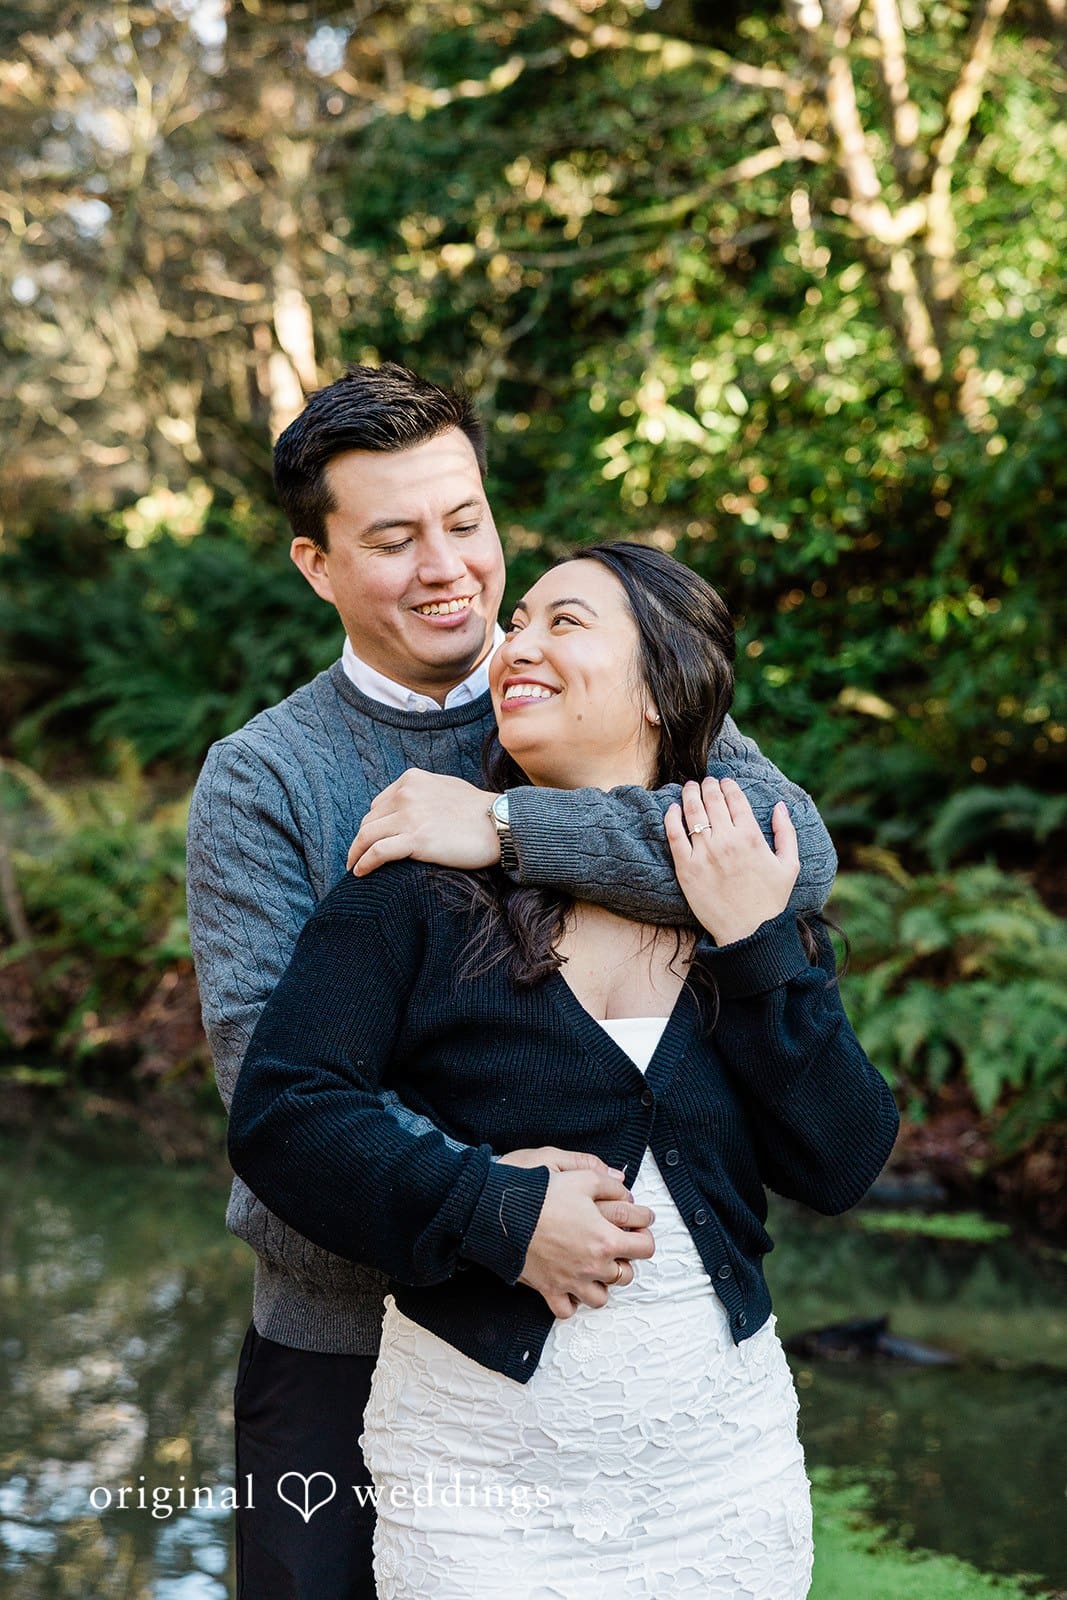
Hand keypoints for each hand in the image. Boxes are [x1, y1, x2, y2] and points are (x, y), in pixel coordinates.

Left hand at [347, 771, 499, 874]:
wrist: (501, 824)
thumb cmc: (479, 811)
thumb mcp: (445, 788)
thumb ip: (422, 794)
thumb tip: (405, 809)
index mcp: (412, 780)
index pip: (378, 804)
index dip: (372, 825)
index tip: (369, 840)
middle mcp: (407, 794)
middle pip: (369, 821)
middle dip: (361, 841)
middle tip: (357, 857)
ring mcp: (410, 816)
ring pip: (367, 836)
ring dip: (356, 854)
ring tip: (354, 867)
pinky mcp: (416, 840)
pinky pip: (378, 852)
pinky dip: (364, 863)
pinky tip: (360, 873)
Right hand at [516, 1168, 655, 1319]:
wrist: (501, 1213)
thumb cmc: (540, 1194)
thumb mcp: (581, 1178)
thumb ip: (608, 1182)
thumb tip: (625, 1187)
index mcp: (606, 1239)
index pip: (645, 1246)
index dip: (645, 1230)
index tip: (640, 1221)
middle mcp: (592, 1265)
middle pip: (626, 1275)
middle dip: (626, 1258)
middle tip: (617, 1242)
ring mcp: (571, 1281)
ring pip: (601, 1297)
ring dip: (603, 1284)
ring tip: (596, 1267)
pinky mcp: (549, 1288)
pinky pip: (567, 1309)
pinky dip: (572, 1302)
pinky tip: (572, 1286)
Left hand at [664, 777, 798, 945]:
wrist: (749, 932)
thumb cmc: (771, 900)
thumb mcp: (789, 865)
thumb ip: (786, 832)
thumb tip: (779, 805)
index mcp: (751, 837)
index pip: (735, 800)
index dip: (728, 786)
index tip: (724, 782)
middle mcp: (726, 841)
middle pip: (712, 801)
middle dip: (708, 786)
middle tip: (706, 781)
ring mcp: (704, 854)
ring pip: (692, 812)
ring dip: (690, 794)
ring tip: (689, 788)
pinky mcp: (686, 868)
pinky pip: (674, 835)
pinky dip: (671, 817)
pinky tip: (672, 808)